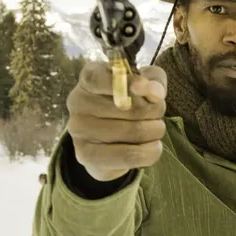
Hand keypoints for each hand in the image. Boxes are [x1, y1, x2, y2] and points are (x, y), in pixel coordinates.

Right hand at [66, 59, 167, 181]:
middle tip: (156, 114)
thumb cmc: (129, 105)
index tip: (144, 86)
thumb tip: (155, 92)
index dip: (125, 82)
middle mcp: (78, 103)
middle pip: (128, 107)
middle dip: (155, 111)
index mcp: (89, 79)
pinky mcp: (87, 157)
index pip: (99, 78)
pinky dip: (151, 151)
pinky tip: (152, 146)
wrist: (110, 144)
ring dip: (155, 130)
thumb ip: (154, 80)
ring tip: (154, 130)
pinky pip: (131, 156)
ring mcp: (80, 131)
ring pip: (134, 131)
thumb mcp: (144, 84)